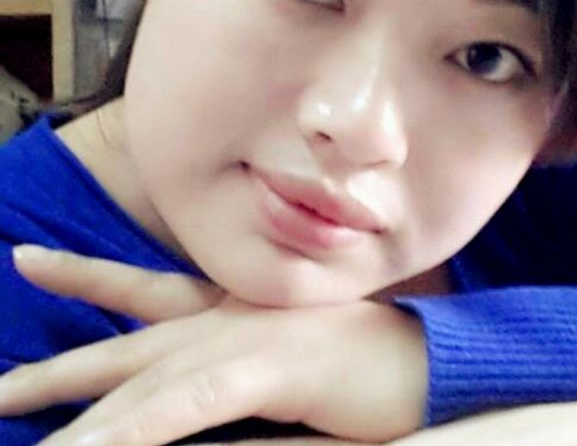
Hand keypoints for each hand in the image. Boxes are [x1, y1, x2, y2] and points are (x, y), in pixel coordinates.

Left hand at [2, 246, 426, 445]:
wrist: (423, 353)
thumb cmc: (360, 360)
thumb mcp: (285, 357)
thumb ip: (235, 368)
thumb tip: (185, 388)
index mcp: (230, 310)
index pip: (144, 292)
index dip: (87, 278)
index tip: (34, 261)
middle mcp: (226, 318)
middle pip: (126, 342)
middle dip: (58, 364)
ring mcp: (244, 339)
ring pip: (144, 381)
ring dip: (78, 411)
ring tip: (10, 410)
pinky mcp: (268, 368)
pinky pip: (188, 404)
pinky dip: (137, 425)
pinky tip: (88, 444)